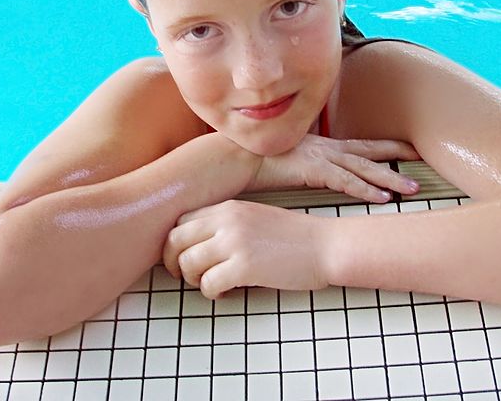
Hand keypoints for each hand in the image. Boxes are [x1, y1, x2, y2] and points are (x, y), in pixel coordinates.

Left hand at [162, 199, 330, 298]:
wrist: (326, 246)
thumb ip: (228, 225)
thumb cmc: (296, 237)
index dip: (175, 244)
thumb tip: (200, 247)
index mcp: (229, 208)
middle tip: (187, 277)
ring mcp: (235, 242)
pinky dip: (212, 293)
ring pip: (188, 264)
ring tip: (212, 284)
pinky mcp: (244, 266)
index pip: (180, 222)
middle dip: (174, 263)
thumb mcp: (256, 217)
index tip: (183, 258)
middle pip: (175, 242)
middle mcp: (227, 221)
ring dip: (194, 280)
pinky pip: (208, 284)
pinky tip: (227, 292)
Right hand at [248, 134, 419, 202]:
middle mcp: (325, 147)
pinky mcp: (312, 169)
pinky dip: (365, 190)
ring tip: (412, 188)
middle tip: (423, 156)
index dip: (386, 147)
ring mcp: (320, 156)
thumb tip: (312, 175)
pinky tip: (382, 199)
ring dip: (389, 178)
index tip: (408, 149)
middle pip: (370, 150)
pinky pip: (345, 181)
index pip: (361, 145)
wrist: (236, 157)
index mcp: (322, 146)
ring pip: (364, 167)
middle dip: (398, 153)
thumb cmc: (257, 162)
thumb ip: (305, 167)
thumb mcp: (288, 162)